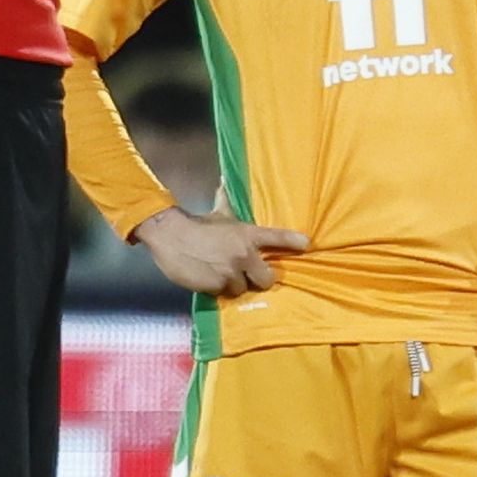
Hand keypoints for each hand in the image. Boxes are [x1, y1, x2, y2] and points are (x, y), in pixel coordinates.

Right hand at [133, 204, 307, 297]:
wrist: (169, 235)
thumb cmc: (195, 224)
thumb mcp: (216, 214)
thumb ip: (225, 201)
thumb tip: (224, 182)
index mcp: (247, 234)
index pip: (276, 237)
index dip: (293, 241)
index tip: (307, 244)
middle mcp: (244, 254)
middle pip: (267, 279)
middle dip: (258, 279)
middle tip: (246, 275)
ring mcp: (231, 271)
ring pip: (242, 289)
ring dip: (232, 285)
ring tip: (218, 273)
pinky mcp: (216, 285)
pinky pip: (223, 294)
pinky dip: (216, 289)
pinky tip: (207, 278)